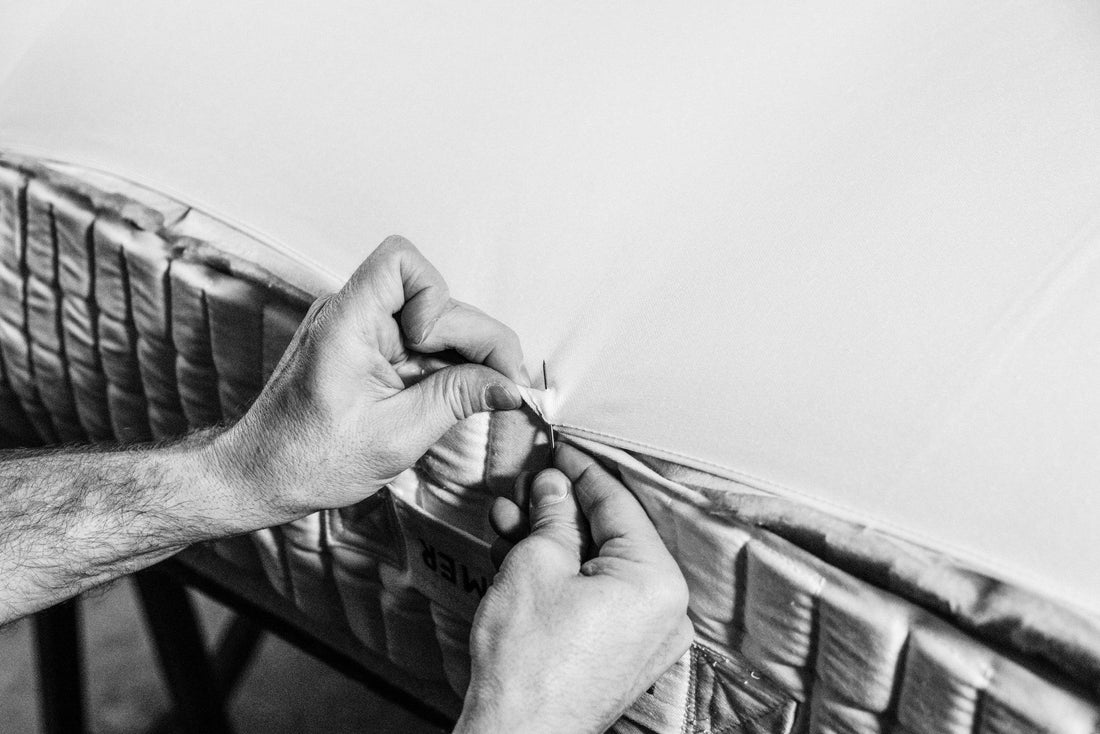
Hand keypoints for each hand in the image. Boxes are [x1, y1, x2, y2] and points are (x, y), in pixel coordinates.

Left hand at [210, 236, 526, 528]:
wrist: (263, 476)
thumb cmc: (308, 460)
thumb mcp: (397, 436)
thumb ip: (457, 399)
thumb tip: (509, 385)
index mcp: (346, 323)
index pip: (401, 261)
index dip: (434, 297)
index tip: (432, 347)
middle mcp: (351, 314)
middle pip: (433, 297)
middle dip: (474, 339)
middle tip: (506, 386)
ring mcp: (359, 329)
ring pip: (434, 318)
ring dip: (465, 354)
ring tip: (486, 396)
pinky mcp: (367, 347)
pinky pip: (420, 340)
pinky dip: (446, 364)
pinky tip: (459, 395)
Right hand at [455, 444, 692, 733]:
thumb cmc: (528, 665)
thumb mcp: (535, 564)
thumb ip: (553, 515)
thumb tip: (554, 487)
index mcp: (657, 581)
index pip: (619, 504)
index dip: (582, 472)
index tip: (559, 452)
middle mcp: (664, 609)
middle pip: (609, 535)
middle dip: (559, 510)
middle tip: (525, 490)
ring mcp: (645, 636)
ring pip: (597, 566)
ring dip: (552, 542)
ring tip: (509, 523)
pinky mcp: (622, 653)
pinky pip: (596, 596)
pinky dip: (562, 577)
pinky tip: (521, 558)